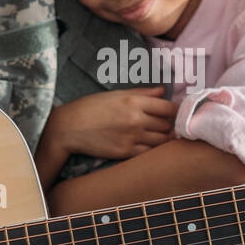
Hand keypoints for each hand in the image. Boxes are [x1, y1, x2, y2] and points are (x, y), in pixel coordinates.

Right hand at [41, 87, 177, 160]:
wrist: (70, 127)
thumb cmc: (91, 107)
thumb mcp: (116, 94)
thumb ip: (142, 93)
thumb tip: (161, 91)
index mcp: (134, 102)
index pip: (168, 108)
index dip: (175, 111)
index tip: (175, 112)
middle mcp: (135, 120)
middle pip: (166, 125)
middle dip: (170, 124)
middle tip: (168, 124)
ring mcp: (131, 137)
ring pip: (161, 140)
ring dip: (164, 137)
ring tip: (161, 134)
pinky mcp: (125, 152)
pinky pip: (148, 152)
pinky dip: (152, 148)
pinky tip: (149, 144)